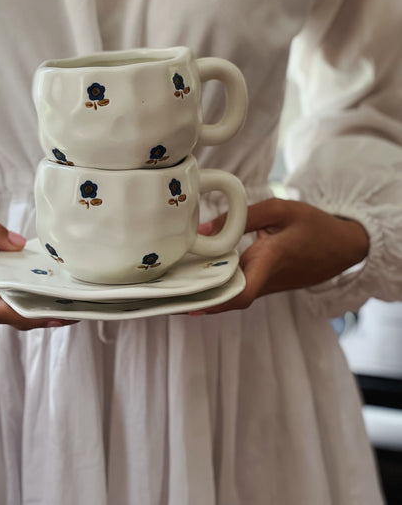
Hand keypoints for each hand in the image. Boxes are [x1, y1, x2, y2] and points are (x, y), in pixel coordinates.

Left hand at [191, 198, 368, 314]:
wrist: (343, 247)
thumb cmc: (314, 225)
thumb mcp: (280, 209)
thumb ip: (242, 215)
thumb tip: (204, 231)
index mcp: (271, 259)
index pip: (243, 292)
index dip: (215, 301)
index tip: (190, 302)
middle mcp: (267, 279)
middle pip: (229, 298)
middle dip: (199, 298)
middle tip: (167, 291)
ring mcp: (268, 286)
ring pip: (232, 295)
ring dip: (207, 291)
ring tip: (174, 282)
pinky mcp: (267, 285)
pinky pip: (240, 289)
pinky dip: (219, 284)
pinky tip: (199, 273)